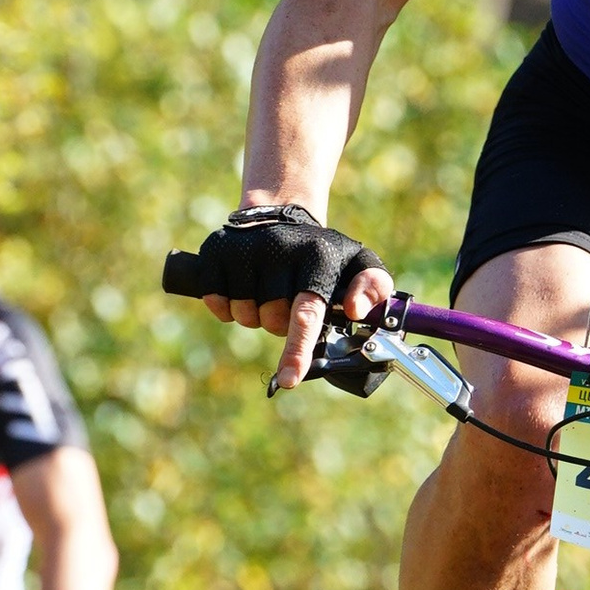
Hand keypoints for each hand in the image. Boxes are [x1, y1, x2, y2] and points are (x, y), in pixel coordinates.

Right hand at [186, 201, 391, 391]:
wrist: (281, 211)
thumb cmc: (323, 252)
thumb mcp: (359, 262)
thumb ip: (374, 287)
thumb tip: (356, 310)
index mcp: (317, 256)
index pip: (306, 313)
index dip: (297, 349)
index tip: (290, 378)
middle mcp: (278, 248)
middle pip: (273, 321)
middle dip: (281, 324)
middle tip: (289, 300)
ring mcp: (244, 248)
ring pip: (244, 315)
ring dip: (256, 315)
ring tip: (268, 290)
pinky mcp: (216, 250)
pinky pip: (218, 303)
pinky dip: (229, 306)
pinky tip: (244, 284)